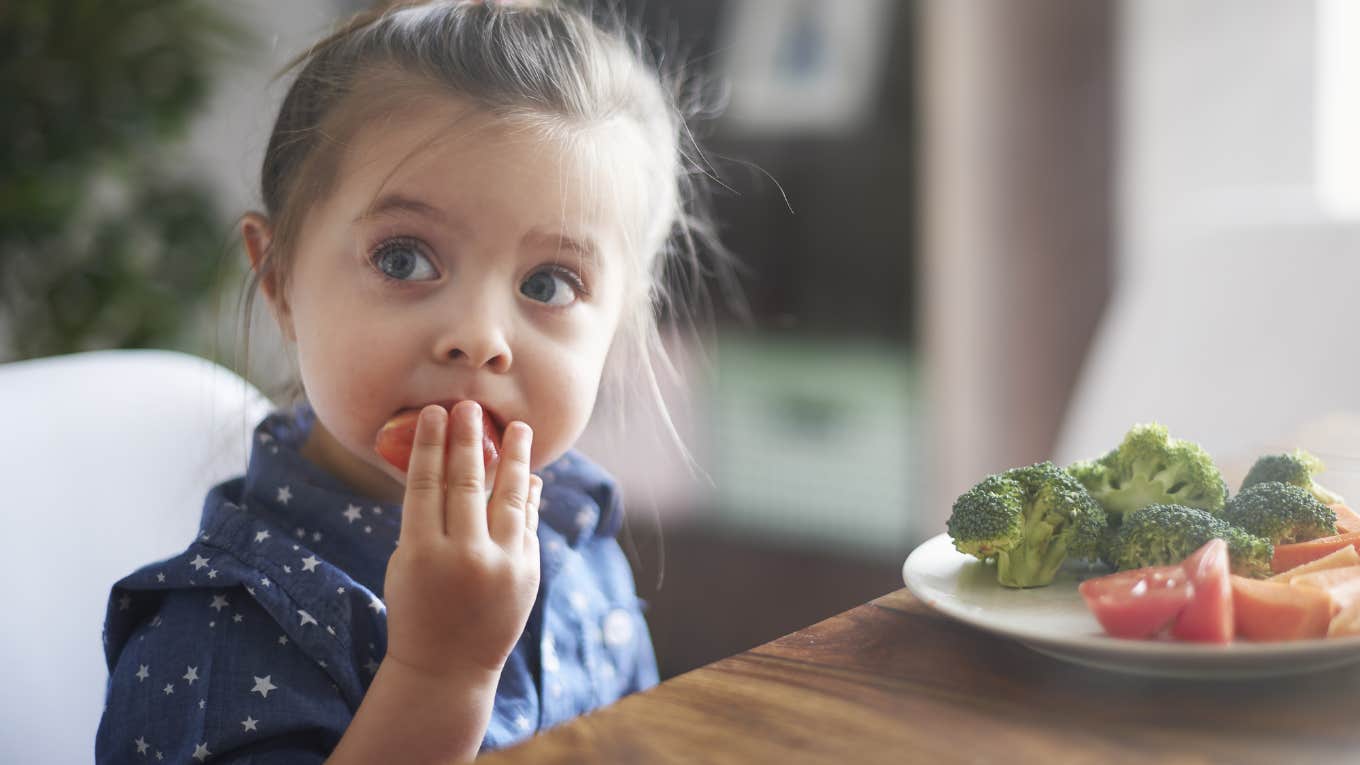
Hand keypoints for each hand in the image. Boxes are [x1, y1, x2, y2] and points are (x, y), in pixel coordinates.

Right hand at [381, 402, 541, 681]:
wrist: (447, 667)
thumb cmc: (417, 608)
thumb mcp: (406, 564)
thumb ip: (426, 520)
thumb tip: (449, 467)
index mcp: (421, 552)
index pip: (426, 484)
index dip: (431, 445)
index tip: (435, 413)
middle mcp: (463, 557)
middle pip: (466, 483)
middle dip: (469, 440)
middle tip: (470, 406)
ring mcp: (501, 565)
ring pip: (510, 498)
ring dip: (515, 458)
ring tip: (519, 428)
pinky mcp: (527, 573)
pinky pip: (528, 523)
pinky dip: (529, 497)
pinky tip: (529, 475)